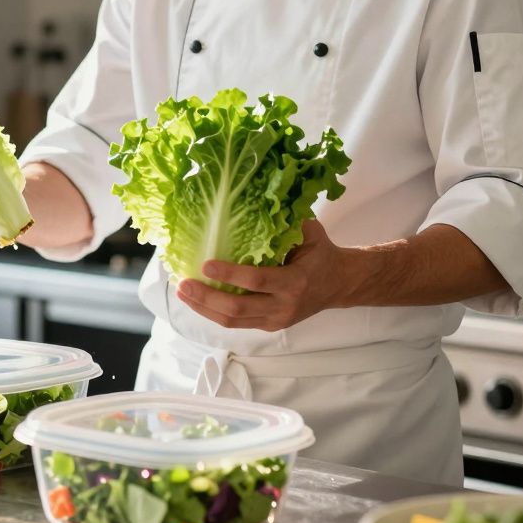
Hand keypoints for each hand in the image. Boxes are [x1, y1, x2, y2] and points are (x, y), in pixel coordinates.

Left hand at [175, 220, 348, 330]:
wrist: (340, 284)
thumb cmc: (321, 252)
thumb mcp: (309, 232)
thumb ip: (285, 220)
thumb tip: (256, 197)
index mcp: (295, 281)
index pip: (256, 280)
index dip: (229, 274)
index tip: (205, 264)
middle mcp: (284, 305)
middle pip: (237, 308)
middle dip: (206, 297)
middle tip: (182, 284)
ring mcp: (276, 320)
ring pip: (232, 322)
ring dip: (203, 309)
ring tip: (182, 293)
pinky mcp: (268, 326)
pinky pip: (237, 323)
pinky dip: (213, 312)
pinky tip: (197, 300)